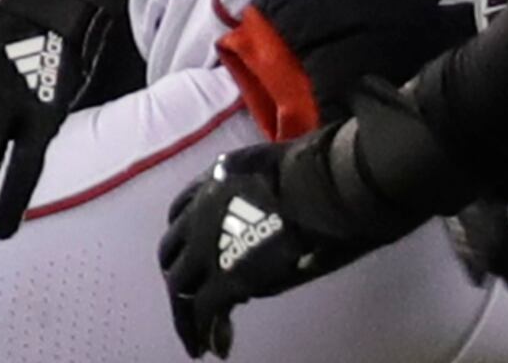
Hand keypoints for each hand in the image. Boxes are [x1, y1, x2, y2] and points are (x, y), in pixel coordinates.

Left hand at [160, 83, 468, 354]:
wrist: (333, 186)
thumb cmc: (319, 170)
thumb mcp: (273, 163)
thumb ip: (253, 182)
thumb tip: (259, 202)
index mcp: (211, 181)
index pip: (179, 216)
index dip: (184, 244)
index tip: (195, 262)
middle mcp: (200, 212)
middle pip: (173, 256)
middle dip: (180, 282)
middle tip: (192, 305)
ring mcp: (209, 245)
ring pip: (180, 288)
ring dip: (185, 317)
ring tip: (194, 341)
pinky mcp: (228, 277)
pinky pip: (206, 310)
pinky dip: (205, 331)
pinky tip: (216, 349)